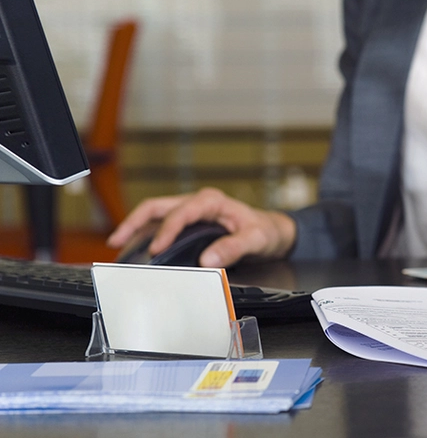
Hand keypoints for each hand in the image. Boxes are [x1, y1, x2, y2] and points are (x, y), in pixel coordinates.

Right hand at [107, 187, 296, 267]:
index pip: (182, 213)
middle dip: (134, 221)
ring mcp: (191, 212)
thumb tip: (208, 259)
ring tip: (118, 243)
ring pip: (155, 213)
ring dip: (135, 226)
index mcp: (212, 201)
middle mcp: (198, 203)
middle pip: (157, 206)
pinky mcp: (189, 223)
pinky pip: (162, 224)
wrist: (273, 231)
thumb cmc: (265, 231)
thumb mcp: (256, 239)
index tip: (157, 249)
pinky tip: (137, 247)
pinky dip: (146, 233)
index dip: (167, 230)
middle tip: (117, 239)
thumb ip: (234, 248)